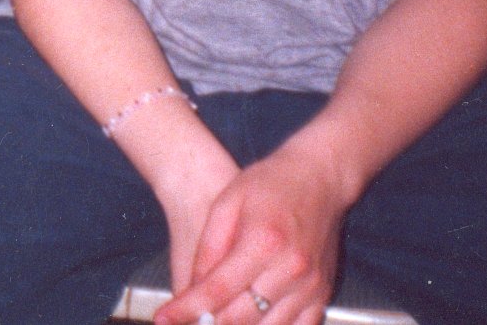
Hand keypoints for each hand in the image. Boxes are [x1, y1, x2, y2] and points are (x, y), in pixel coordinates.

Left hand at [155, 142, 351, 324]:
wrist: (321, 176)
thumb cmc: (270, 183)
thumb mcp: (227, 203)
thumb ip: (207, 249)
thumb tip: (193, 291)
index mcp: (263, 242)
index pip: (217, 290)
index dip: (186, 310)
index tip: (163, 319)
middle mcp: (291, 269)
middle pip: (240, 317)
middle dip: (207, 323)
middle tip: (189, 321)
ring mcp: (311, 285)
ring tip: (215, 320)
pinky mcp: (323, 293)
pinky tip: (251, 322)